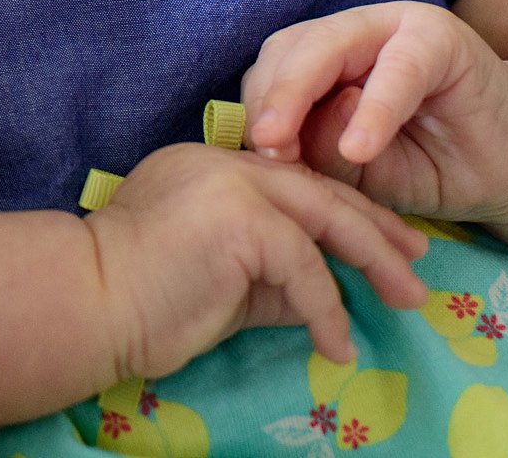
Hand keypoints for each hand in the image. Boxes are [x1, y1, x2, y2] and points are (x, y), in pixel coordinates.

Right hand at [85, 143, 428, 379]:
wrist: (90, 303)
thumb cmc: (141, 300)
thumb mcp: (221, 285)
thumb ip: (270, 280)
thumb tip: (323, 302)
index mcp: (212, 168)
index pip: (293, 183)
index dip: (344, 212)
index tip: (386, 242)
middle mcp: (224, 163)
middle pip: (319, 190)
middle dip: (377, 228)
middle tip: (418, 261)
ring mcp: (232, 183)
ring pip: (324, 217)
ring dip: (372, 263)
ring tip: (406, 299)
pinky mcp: (240, 218)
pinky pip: (305, 267)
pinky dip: (328, 310)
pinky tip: (337, 344)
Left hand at [241, 1, 507, 222]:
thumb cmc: (427, 166)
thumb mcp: (357, 171)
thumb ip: (317, 152)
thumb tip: (282, 138)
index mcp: (322, 57)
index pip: (271, 71)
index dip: (256, 109)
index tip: (249, 153)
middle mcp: (352, 31)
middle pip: (290, 51)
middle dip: (270, 99)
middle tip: (262, 146)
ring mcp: (395, 25)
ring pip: (328, 47)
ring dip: (304, 96)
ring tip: (291, 148)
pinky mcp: (441, 37)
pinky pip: (398, 69)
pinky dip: (375, 109)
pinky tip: (360, 148)